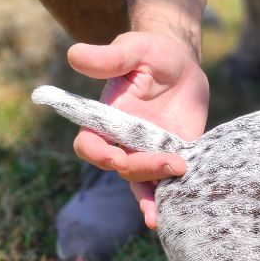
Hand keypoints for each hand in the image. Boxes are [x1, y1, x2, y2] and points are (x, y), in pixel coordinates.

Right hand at [67, 30, 209, 229]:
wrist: (181, 61)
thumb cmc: (150, 52)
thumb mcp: (132, 49)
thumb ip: (109, 57)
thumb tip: (75, 54)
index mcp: (105, 119)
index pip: (89, 145)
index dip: (97, 154)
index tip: (115, 155)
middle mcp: (124, 140)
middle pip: (123, 168)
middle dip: (143, 170)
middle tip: (173, 162)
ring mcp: (150, 151)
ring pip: (144, 182)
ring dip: (154, 197)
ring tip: (169, 210)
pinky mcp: (176, 154)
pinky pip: (171, 181)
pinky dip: (175, 197)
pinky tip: (184, 211)